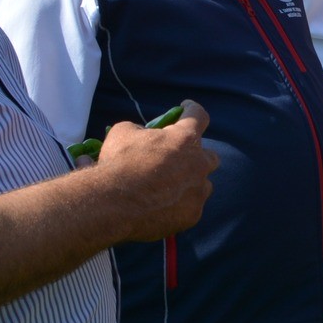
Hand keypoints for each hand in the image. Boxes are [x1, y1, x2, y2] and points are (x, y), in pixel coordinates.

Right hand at [94, 99, 218, 240]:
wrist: (113, 204)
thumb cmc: (118, 163)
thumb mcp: (123, 132)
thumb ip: (141, 130)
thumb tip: (144, 135)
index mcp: (185, 139)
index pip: (198, 116)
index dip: (192, 109)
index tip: (186, 107)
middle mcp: (199, 164)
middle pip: (209, 156)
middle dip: (196, 155)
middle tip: (179, 159)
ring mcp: (198, 191)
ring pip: (202, 184)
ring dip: (189, 183)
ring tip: (169, 187)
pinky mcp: (193, 215)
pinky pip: (191, 206)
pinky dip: (180, 205)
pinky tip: (163, 207)